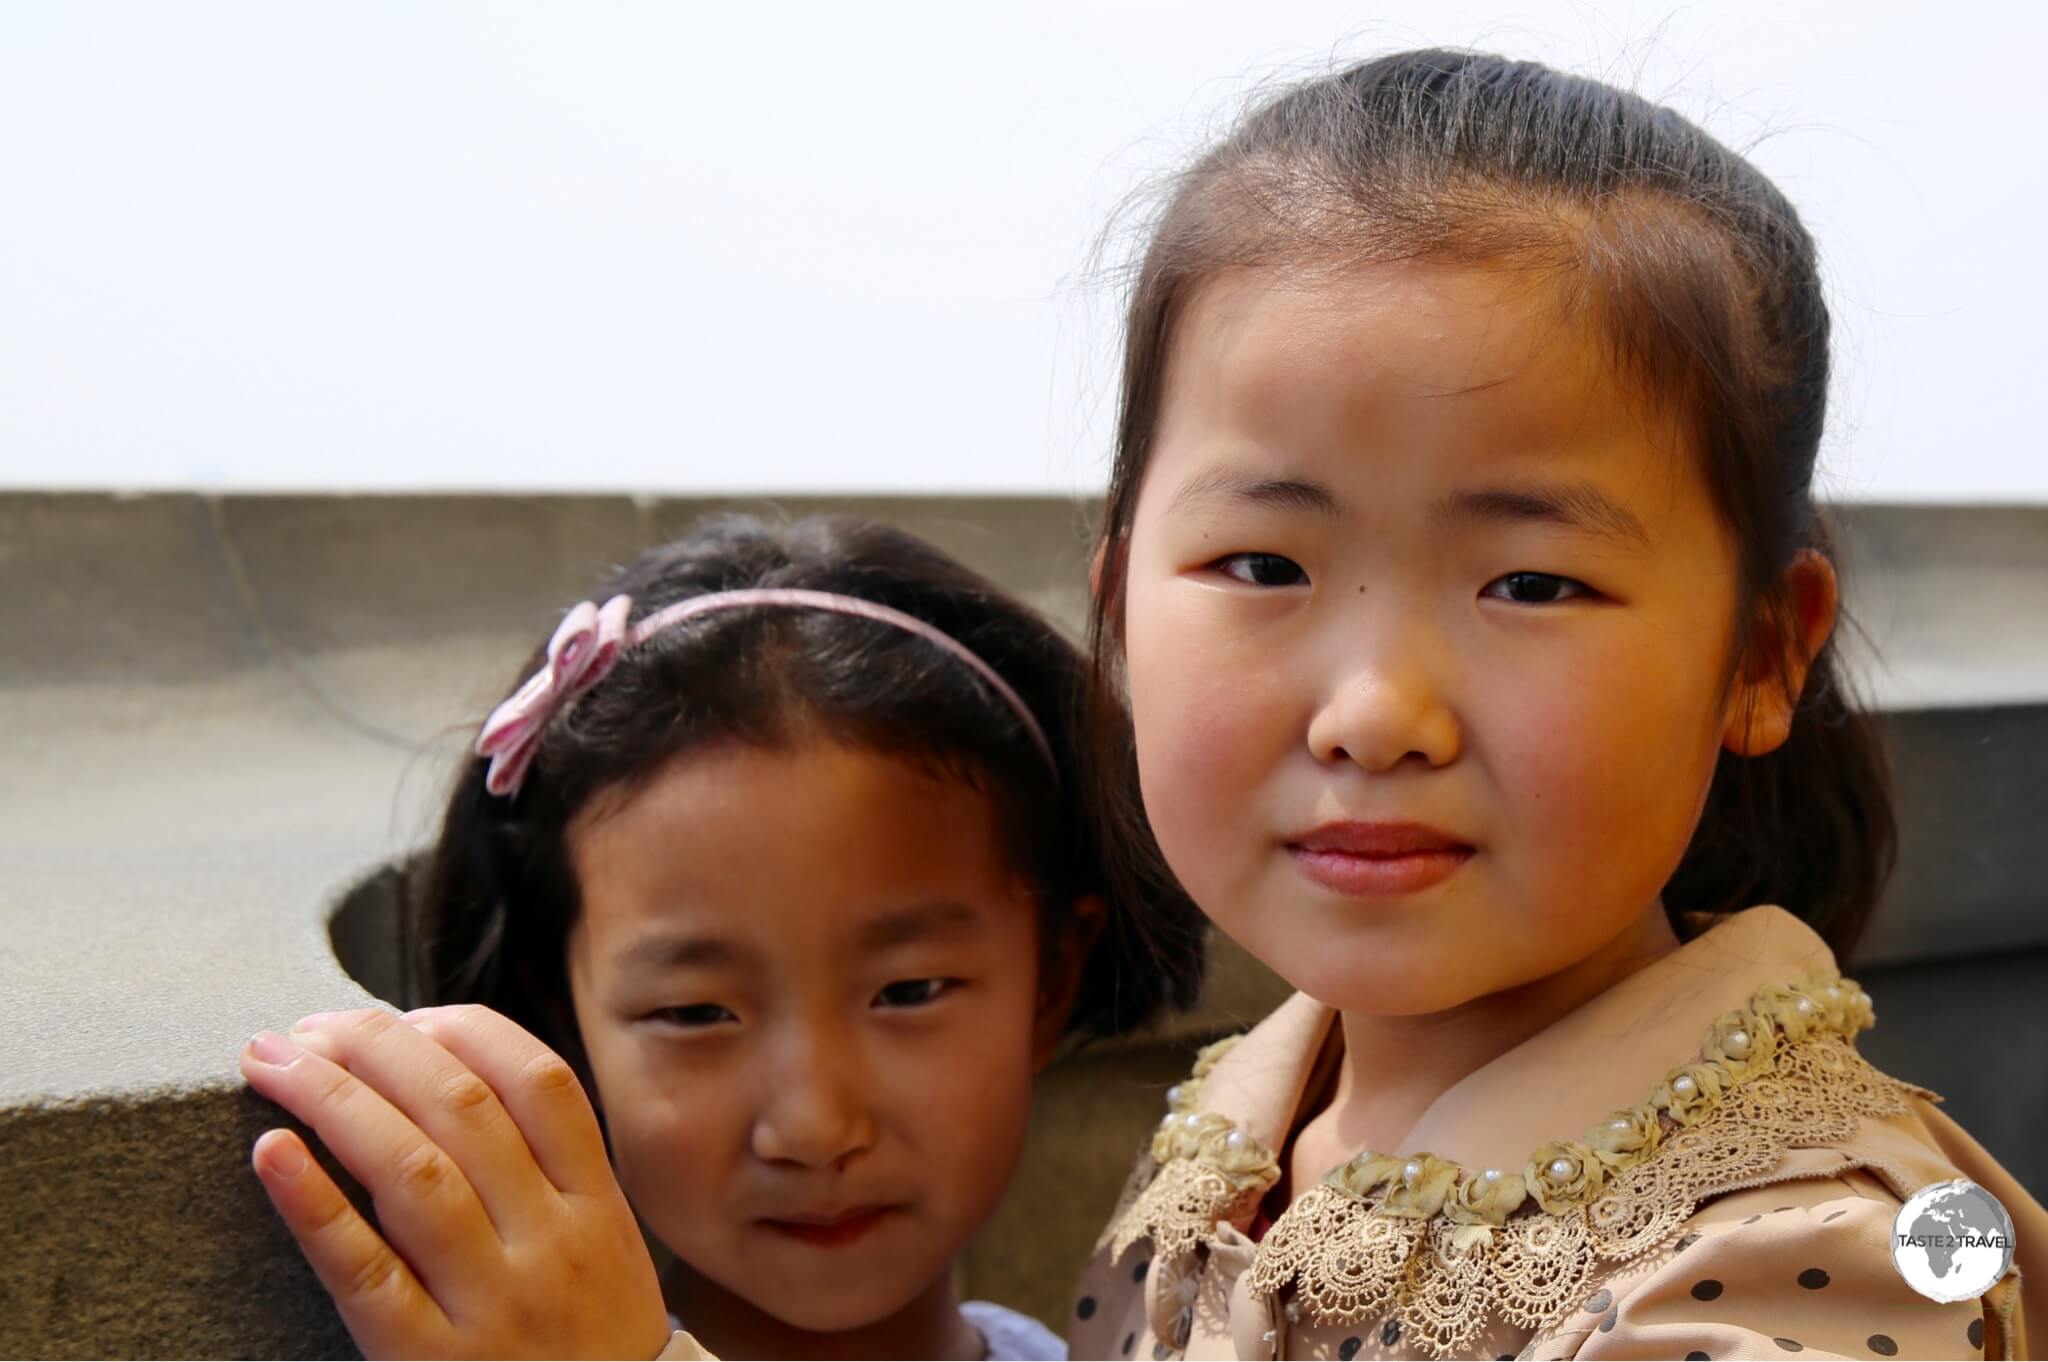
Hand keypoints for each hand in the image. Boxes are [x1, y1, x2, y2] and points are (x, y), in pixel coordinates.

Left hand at [239, 1005, 673, 1359]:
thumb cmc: (587, 1345)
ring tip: (273, 1060)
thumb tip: (449, 1072)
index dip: (466, 1030)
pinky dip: (313, 1205)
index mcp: (597, 1208)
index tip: (406, 1015)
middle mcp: (551, 1243)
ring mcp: (492, 1303)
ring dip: (333, 1099)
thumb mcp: (605, 1251)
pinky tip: (271, 1153)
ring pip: (411, 1171)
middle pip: (464, 1108)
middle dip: (377, 1047)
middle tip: (311, 1024)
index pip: (541, 1082)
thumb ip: (551, 1174)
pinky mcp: (427, 1361)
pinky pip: (363, 1272)